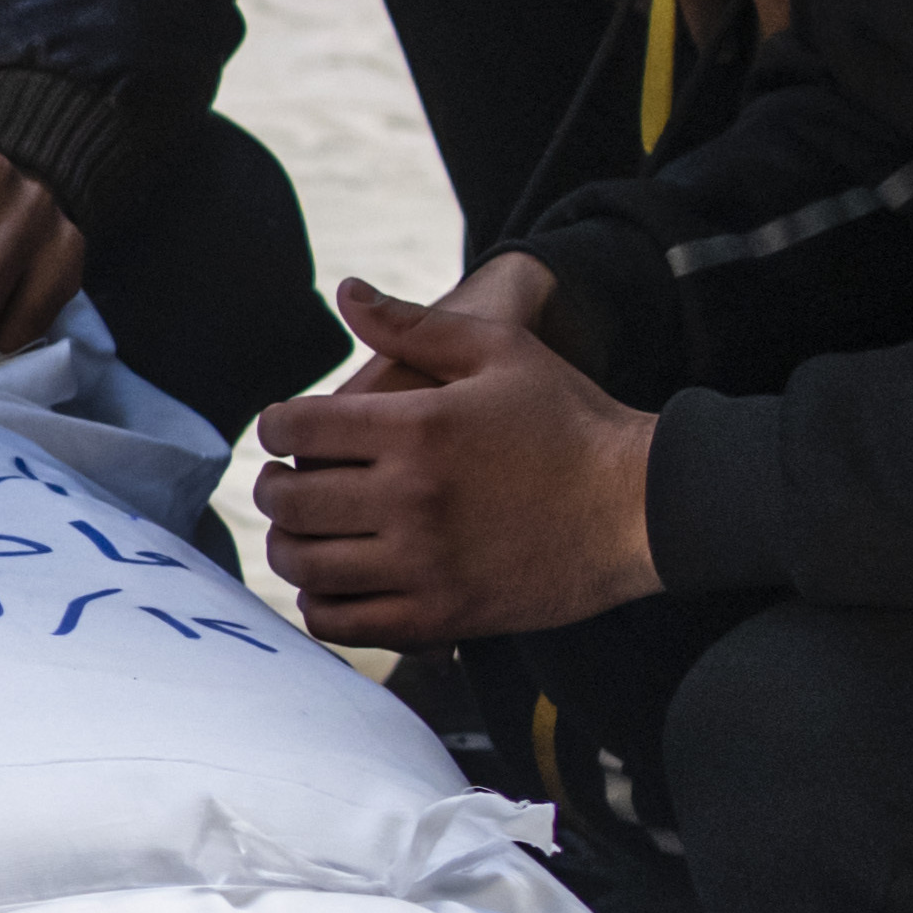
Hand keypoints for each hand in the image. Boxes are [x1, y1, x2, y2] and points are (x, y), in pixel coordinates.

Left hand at [249, 267, 652, 648]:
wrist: (640, 505)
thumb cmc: (570, 420)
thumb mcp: (500, 350)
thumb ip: (414, 325)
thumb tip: (347, 290)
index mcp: (416, 428)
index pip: (297, 429)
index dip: (276, 427)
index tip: (284, 431)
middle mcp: (410, 498)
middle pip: (290, 500)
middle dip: (271, 488)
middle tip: (282, 483)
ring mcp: (424, 563)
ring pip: (308, 564)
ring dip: (289, 546)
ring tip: (301, 532)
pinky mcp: (442, 616)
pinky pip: (346, 621)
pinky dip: (320, 604)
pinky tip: (329, 584)